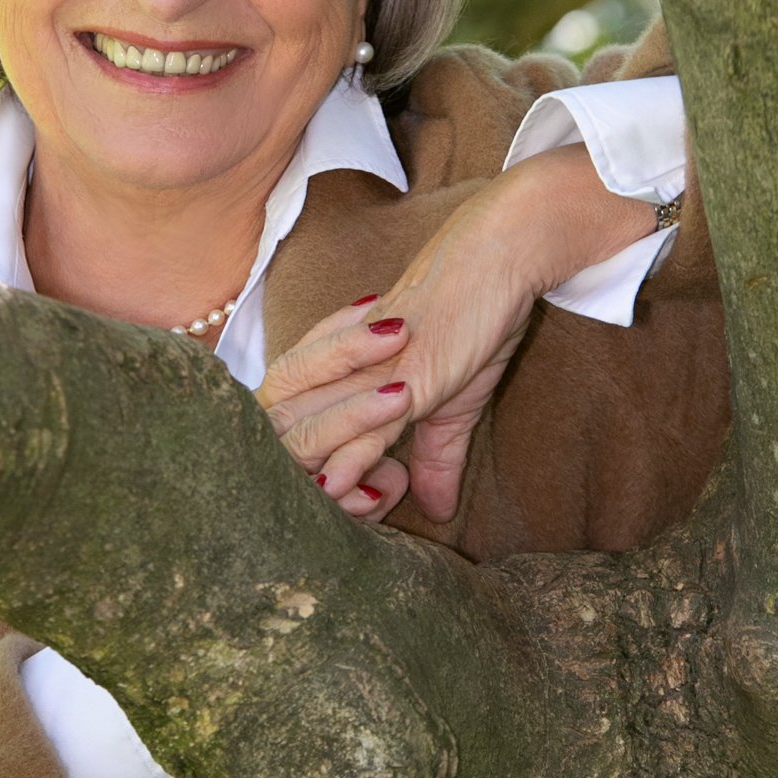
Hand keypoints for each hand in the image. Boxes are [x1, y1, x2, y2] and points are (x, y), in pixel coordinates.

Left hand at [260, 146, 655, 523]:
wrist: (500, 256)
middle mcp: (335, 366)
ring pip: (310, 430)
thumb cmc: (471, 315)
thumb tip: (439, 509)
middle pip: (277, 430)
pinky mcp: (402, 374)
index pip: (282, 423)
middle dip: (288, 482)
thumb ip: (436, 455)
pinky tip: (337, 490)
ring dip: (315, 477)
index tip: (322, 506)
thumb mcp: (453, 401)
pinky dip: (347, 458)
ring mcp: (366, 370)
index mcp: (332, 366)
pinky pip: (363, 421)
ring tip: (322, 516)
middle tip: (316, 522)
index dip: (286, 469)